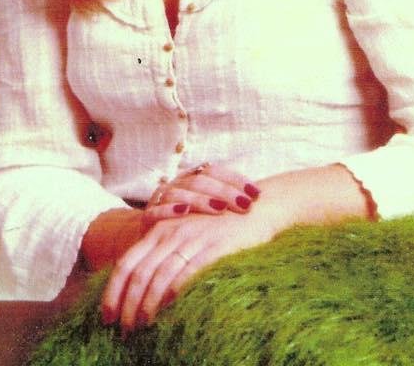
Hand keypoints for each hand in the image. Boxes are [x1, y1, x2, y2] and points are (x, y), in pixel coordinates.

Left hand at [101, 205, 278, 331]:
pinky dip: (174, 293)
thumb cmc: (219, 225)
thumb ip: (165, 252)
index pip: (127, 263)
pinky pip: (188, 272)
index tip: (106, 316)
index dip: (113, 292)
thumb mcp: (186, 233)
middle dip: (126, 305)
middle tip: (122, 329)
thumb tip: (143, 289)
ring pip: (159, 276)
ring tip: (140, 326)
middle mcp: (171, 231)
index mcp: (160, 228)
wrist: (258, 207)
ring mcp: (192, 238)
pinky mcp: (214, 246)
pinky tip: (168, 310)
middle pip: (138, 273)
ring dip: (146, 305)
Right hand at [142, 162, 260, 226]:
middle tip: (245, 204)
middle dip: (225, 191)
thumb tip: (265, 205)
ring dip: (202, 200)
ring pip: (181, 192)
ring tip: (220, 209)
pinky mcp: (147, 217)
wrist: (151, 242)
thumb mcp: (209, 216)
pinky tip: (185, 213)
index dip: (236, 179)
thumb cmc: (189, 228)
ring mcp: (161, 199)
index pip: (216, 170)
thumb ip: (230, 207)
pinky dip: (170, 209)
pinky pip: (157, 209)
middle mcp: (178, 184)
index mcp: (194, 179)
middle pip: (201, 180)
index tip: (257, 193)